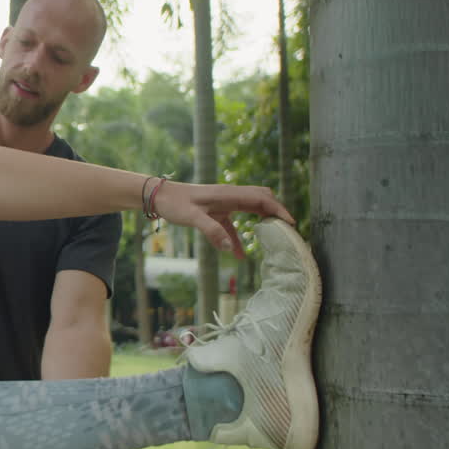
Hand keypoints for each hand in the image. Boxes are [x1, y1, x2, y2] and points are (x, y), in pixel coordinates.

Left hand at [152, 181, 294, 258]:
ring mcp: (224, 204)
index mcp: (228, 194)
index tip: (290, 223)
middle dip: (275, 212)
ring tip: (273, 238)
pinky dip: (238, 238)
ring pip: (251, 209)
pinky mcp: (216, 213)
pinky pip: (233, 225)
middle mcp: (230, 196)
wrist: (159, 196)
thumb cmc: (174, 203)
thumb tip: (231, 249)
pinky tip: (239, 255)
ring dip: (262, 222)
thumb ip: (212, 231)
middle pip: (262, 199)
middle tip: (287, 229)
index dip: (278, 209)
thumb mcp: (192, 217)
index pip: (261, 199)